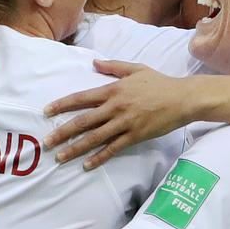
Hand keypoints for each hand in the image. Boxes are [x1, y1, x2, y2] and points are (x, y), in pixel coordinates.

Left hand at [44, 60, 189, 168]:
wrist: (183, 98)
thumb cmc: (160, 83)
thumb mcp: (136, 69)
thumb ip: (114, 66)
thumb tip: (94, 63)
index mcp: (113, 90)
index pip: (81, 98)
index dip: (62, 105)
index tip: (47, 111)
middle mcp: (115, 107)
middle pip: (83, 121)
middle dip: (63, 132)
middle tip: (46, 142)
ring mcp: (125, 123)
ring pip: (95, 138)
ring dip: (76, 148)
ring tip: (60, 157)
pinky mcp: (135, 136)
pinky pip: (113, 149)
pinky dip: (99, 157)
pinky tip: (87, 165)